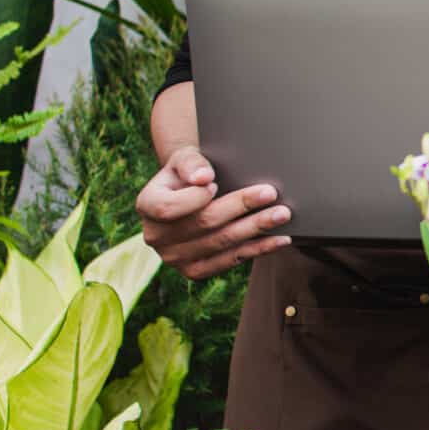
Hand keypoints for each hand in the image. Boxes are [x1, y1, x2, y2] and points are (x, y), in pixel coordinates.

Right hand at [137, 145, 291, 279]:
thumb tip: (203, 178)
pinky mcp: (195, 270)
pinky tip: (280, 239)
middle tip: (271, 193)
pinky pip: (230, 261)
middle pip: (203, 223)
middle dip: (239, 207)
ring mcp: (174, 258)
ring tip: (282, 215)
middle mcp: (155, 236)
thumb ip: (190, 163)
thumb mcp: (185, 158)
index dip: (193, 198)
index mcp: (146, 205)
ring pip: (221, 243)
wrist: (193, 192)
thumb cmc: (190, 171)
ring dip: (255, 229)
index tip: (215, 182)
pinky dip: (258, 249)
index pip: (168, 207)